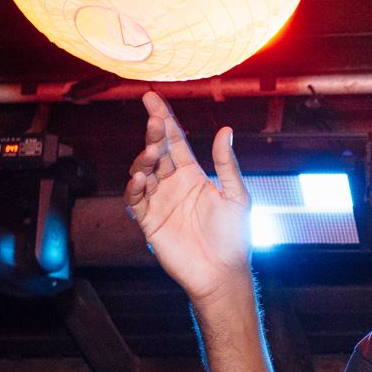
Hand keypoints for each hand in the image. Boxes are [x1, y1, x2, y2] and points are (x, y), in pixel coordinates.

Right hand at [125, 91, 251, 305]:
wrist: (222, 273)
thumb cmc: (234, 237)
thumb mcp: (237, 196)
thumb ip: (227, 165)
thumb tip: (226, 130)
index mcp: (194, 175)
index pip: (175, 141)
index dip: (164, 119)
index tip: (151, 98)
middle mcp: (173, 185)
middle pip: (157, 152)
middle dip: (153, 134)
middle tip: (155, 120)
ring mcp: (159, 201)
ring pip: (143, 171)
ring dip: (144, 159)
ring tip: (151, 152)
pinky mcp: (149, 221)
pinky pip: (136, 200)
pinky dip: (135, 188)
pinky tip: (141, 179)